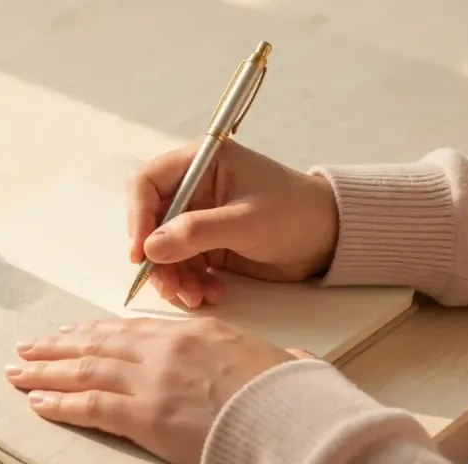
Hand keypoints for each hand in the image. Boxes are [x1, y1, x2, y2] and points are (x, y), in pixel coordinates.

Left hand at [5, 317, 312, 463]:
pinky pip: (91, 406)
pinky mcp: (145, 416)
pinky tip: (37, 402)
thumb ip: (273, 357)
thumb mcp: (283, 361)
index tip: (73, 333)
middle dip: (58, 346)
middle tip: (30, 347)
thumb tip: (291, 360)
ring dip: (46, 371)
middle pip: (100, 344)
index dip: (96, 332)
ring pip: (86, 369)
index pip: (132, 329)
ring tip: (18, 371)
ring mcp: (152, 381)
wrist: (292, 422)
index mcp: (196, 333)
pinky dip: (60, 403)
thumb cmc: (292, 397)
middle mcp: (166, 350)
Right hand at [127, 139, 338, 307]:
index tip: (140, 253)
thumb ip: (197, 232)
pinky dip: (190, 284)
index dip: (137, 217)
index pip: (147, 184)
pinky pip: (182, 266)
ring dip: (174, 277)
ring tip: (196, 297)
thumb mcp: (247, 221)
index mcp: (201, 162)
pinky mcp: (206, 244)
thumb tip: (151, 248)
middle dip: (157, 257)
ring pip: (163, 250)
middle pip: (150, 222)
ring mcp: (198, 218)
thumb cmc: (296, 213)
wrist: (329, 238)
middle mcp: (193, 187)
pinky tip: (211, 294)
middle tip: (169, 287)